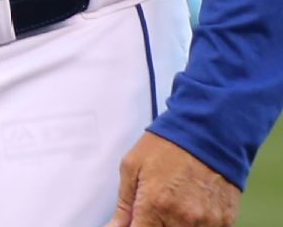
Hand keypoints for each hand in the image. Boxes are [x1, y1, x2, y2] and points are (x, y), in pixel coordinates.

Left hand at [106, 132, 240, 225]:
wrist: (206, 132)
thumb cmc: (166, 145)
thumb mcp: (132, 166)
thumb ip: (124, 203)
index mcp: (155, 205)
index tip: (136, 221)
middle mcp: (182, 219)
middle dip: (155, 224)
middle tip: (153, 209)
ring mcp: (206, 223)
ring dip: (175, 225)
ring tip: (174, 203)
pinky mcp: (225, 222)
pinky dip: (196, 224)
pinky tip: (191, 207)